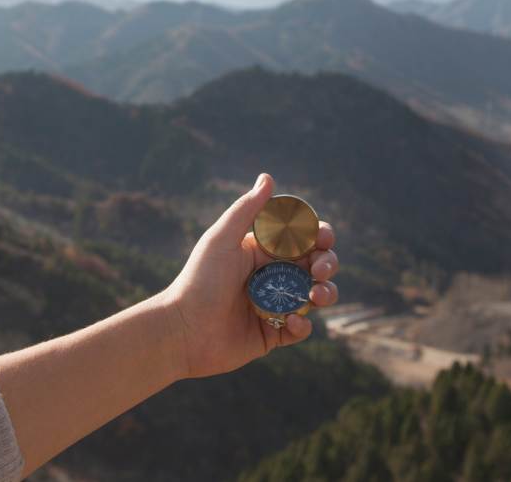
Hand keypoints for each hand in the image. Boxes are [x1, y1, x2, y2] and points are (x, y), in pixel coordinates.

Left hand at [160, 173, 339, 378]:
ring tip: (316, 296)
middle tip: (319, 270)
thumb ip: (246, 209)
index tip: (323, 239)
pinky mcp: (273, 333)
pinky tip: (291, 320)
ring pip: (316, 296)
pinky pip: (301, 328)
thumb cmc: (199, 280)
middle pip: (315, 266)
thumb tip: (268, 178)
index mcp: (263, 252)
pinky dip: (303, 325)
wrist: (183, 330)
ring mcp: (274, 305)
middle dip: (327, 264)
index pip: (302, 239)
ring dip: (326, 293)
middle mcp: (272, 276)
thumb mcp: (221, 239)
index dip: (319, 236)